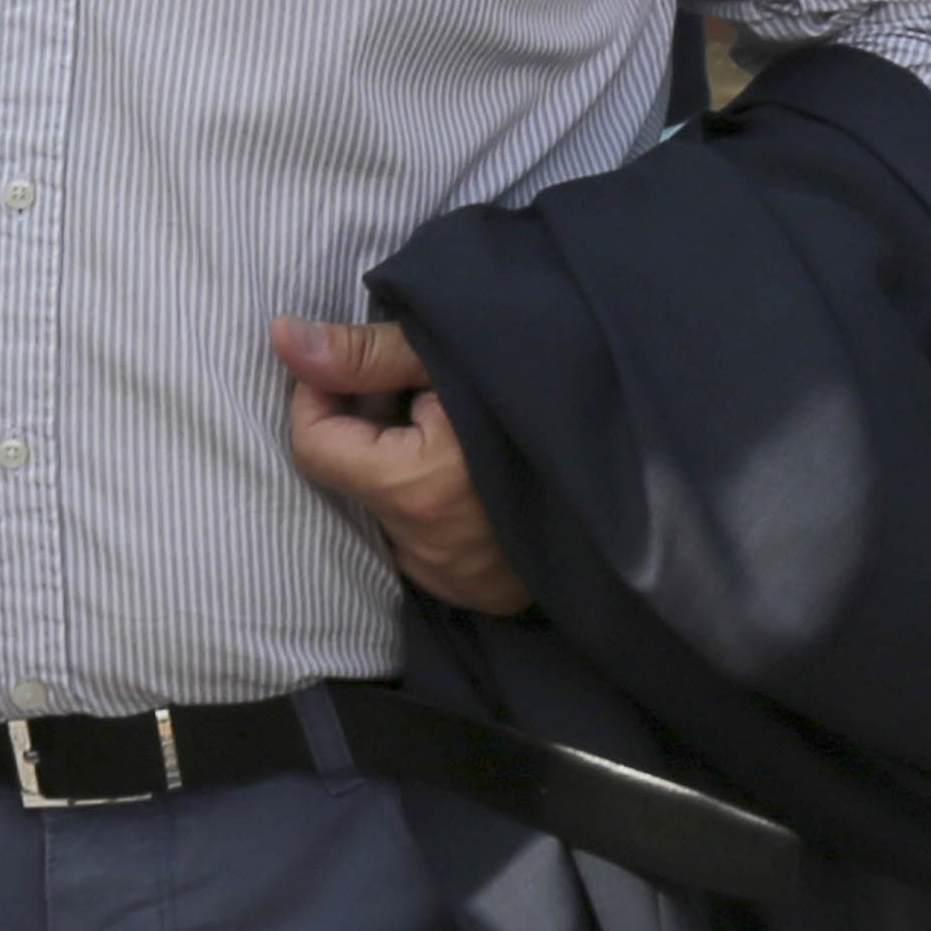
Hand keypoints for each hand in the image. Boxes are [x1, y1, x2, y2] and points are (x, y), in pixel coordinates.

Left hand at [272, 317, 532, 616]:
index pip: (313, 447)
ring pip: (384, 510)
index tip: (347, 364)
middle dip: (363, 427)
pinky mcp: (479, 592)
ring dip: (396, 465)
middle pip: (349, 477)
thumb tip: (282, 338)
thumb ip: (363, 353)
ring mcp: (458, 579)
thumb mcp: (448, 353)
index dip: (316, 395)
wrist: (649, 462)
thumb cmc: (538, 388)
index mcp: (421, 489)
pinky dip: (429, 501)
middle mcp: (433, 549)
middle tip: (415, 388)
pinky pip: (423, 541)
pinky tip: (470, 470)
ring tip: (450, 427)